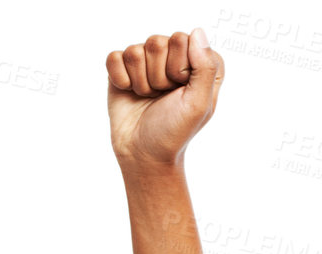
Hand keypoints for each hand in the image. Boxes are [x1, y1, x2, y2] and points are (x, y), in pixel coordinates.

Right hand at [106, 27, 224, 168]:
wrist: (143, 153)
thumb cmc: (174, 132)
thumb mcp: (199, 104)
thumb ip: (206, 67)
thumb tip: (197, 32)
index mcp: (196, 62)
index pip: (184, 39)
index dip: (180, 68)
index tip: (181, 90)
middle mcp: (172, 56)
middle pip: (158, 42)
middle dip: (159, 76)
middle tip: (162, 96)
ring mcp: (146, 60)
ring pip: (135, 51)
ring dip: (141, 82)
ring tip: (148, 98)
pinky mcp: (122, 67)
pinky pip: (116, 58)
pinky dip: (121, 80)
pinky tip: (130, 93)